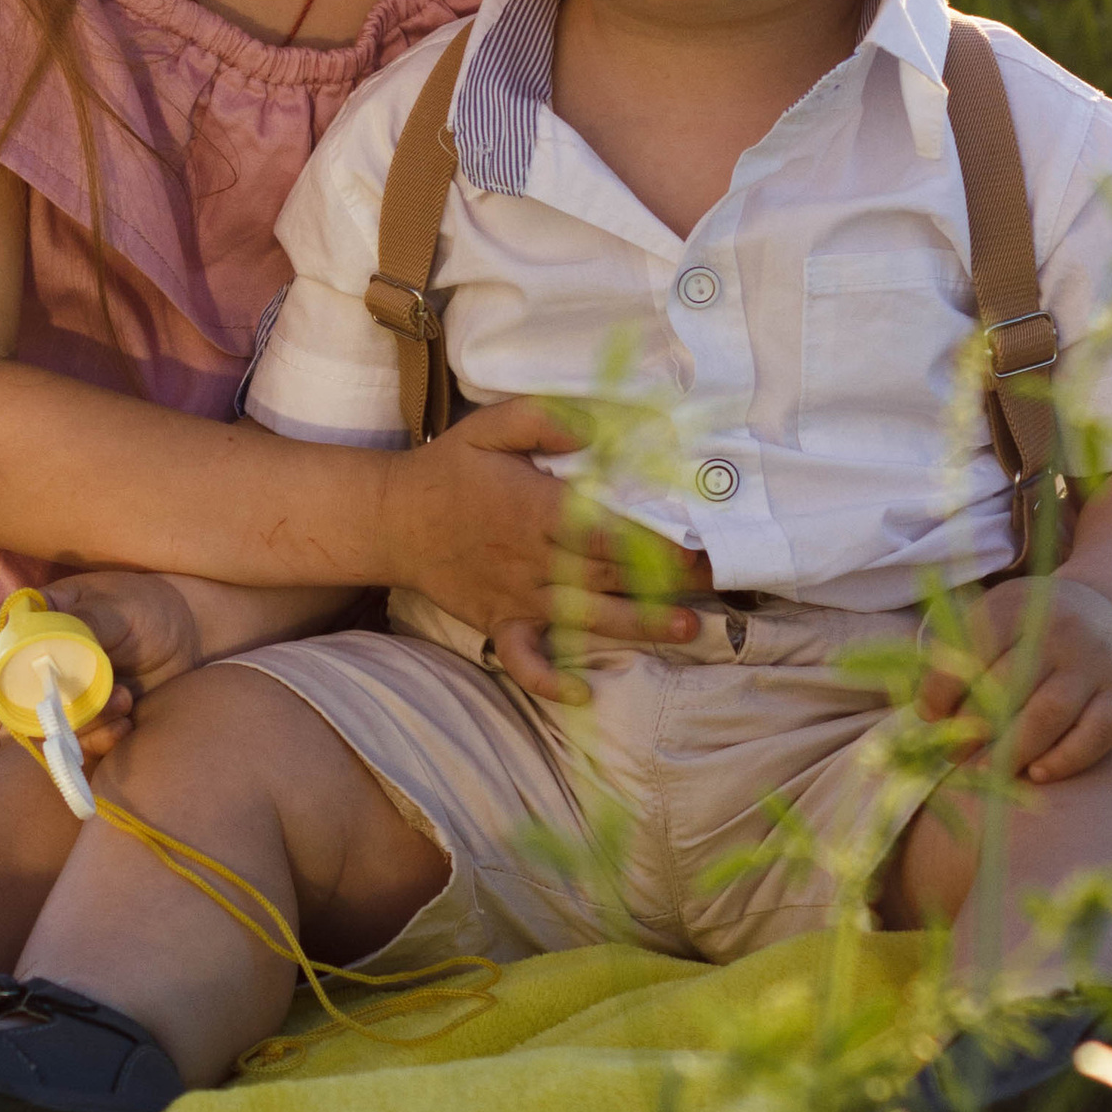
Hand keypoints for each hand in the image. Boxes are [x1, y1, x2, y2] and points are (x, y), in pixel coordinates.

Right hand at [0, 571, 204, 767]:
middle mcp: (44, 660)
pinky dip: (100, 740)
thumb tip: (44, 633)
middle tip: (98, 695)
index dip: (0, 656)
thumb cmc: (148, 607)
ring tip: (125, 700)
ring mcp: (65, 693)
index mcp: (42, 620)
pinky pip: (79, 743)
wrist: (189, 636)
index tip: (25, 670)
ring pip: (50, 724)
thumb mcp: (119, 607)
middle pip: (18, 694)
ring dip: (86, 723)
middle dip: (54, 705)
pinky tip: (127, 724)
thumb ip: (86, 622)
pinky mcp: (89, 719)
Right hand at [384, 399, 709, 703]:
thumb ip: (549, 419)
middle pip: (610, 573)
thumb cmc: (451, 468)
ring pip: (586, 617)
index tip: (699, 538)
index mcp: (535, 510)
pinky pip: (523, 660)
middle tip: (719, 578)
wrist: (392, 519)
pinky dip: (548, 681)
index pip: (607, 530)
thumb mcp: (493, 426)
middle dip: (667, 578)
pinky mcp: (498, 623)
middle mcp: (532, 559)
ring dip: (639, 625)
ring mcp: (517, 597)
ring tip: (688, 628)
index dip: (656, 538)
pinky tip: (581, 692)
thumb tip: (607, 424)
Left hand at [914, 574, 1111, 784]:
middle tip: (953, 754)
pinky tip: (1037, 774)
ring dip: (1013, 750)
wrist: (1107, 615)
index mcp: (1019, 606)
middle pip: (1010, 685)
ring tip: (986, 773)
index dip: (945, 687)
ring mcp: (1096, 664)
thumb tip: (928, 714)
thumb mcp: (994, 619)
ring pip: (1050, 714)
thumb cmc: (1031, 628)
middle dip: (974, 726)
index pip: (974, 648)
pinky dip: (1065, 759)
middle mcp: (1061, 631)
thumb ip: (958, 655)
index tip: (929, 716)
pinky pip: (1095, 735)